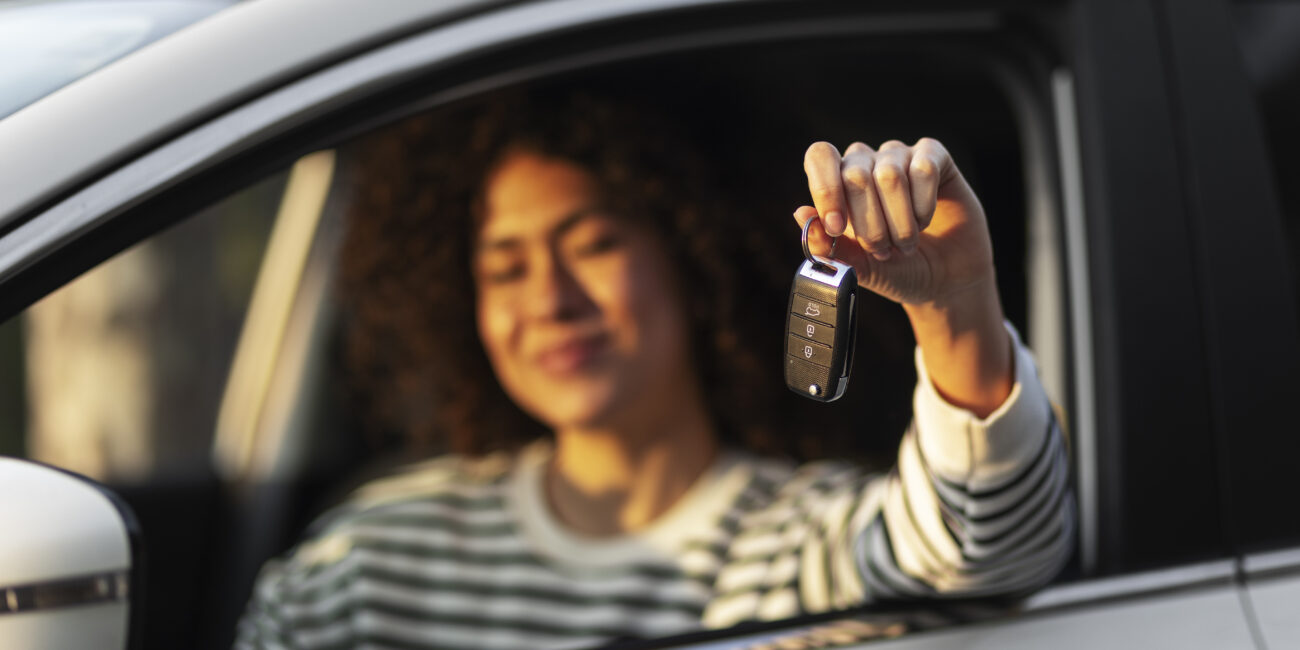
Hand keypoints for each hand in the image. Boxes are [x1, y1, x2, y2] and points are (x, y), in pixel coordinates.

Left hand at [795, 138, 993, 306]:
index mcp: (837, 183)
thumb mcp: (858, 267)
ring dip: (900, 222)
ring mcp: (900, 157)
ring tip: (905, 244)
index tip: (838, 229)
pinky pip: (924, 168)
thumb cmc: (895, 270)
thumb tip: (800, 213)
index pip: (820, 157)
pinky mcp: (935, 157)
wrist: (943, 280)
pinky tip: (925, 220)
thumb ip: (828, 246)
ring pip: (889, 175)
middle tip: (882, 252)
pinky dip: (924, 205)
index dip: (826, 189)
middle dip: (870, 224)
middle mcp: (866, 162)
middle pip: (855, 174)